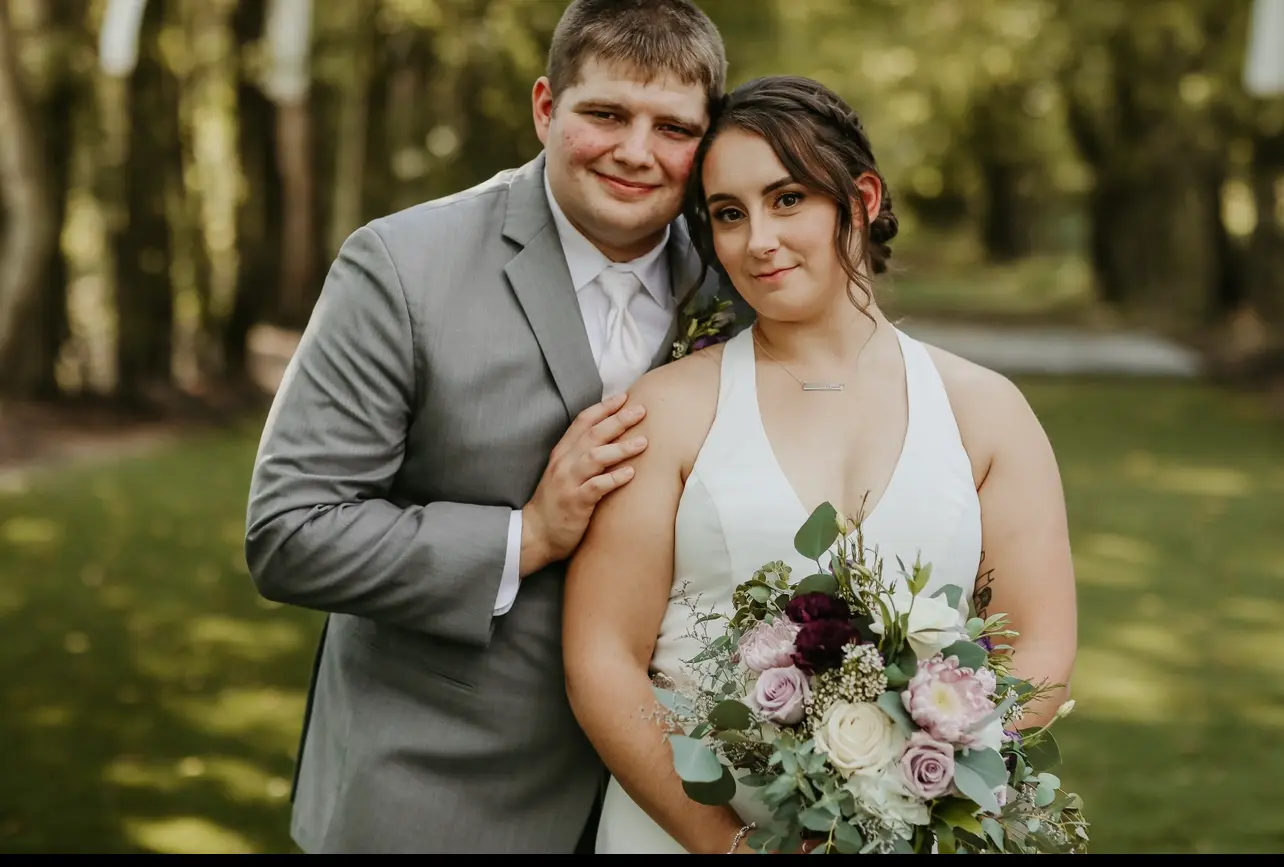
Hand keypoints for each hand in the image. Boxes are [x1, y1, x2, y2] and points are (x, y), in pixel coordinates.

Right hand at [520, 392, 647, 574]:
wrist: (535, 533)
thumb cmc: (555, 503)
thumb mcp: (564, 473)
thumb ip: (581, 455)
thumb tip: (610, 438)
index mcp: (562, 453)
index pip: (582, 422)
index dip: (603, 408)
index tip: (624, 398)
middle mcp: (564, 463)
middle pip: (593, 434)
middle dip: (618, 420)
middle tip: (641, 410)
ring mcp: (568, 483)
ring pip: (595, 457)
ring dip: (620, 448)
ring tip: (643, 443)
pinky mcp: (575, 502)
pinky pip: (596, 487)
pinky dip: (614, 478)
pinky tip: (631, 473)